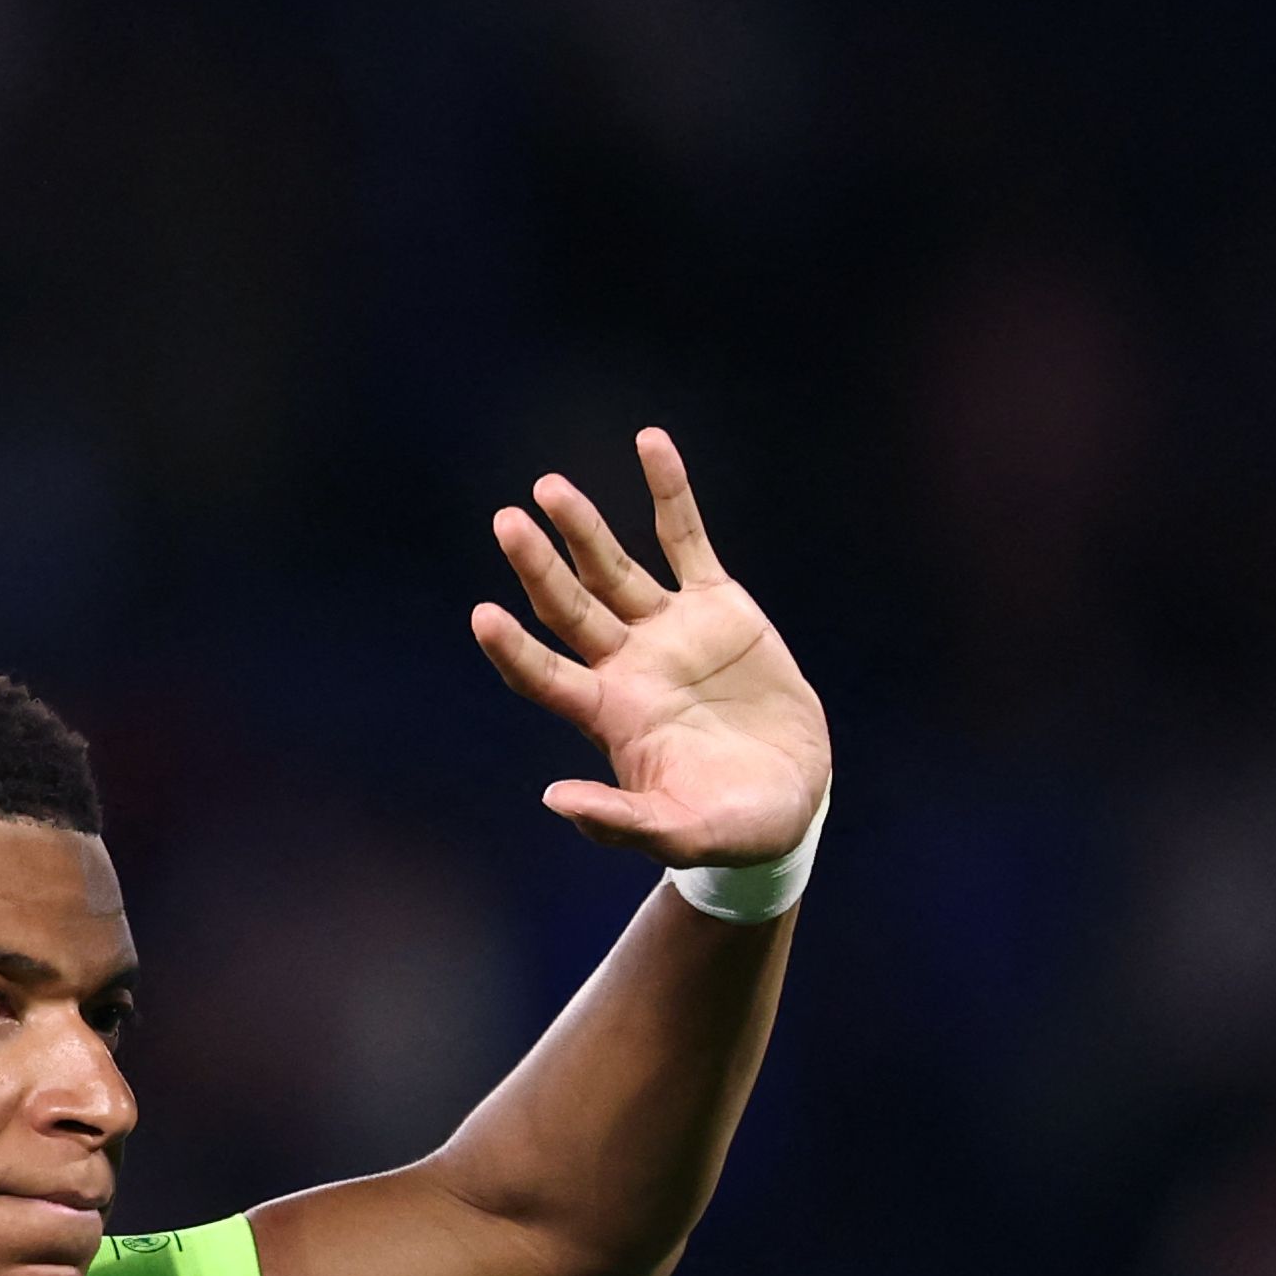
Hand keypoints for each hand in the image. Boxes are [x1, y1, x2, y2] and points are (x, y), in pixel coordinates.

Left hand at [471, 428, 831, 865]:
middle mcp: (627, 665)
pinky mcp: (718, 605)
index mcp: (609, 716)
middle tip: (507, 523)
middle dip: (539, 568)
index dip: (515, 650)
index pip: (545, 677)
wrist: (793, 797)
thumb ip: (620, 822)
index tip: (483, 617)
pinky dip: (670, 492)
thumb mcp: (680, 833)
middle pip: (569, 608)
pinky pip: (687, 539)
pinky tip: (650, 443)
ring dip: (584, 529)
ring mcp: (669, 630)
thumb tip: (552, 800)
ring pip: (614, 568)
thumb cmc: (729, 827)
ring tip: (548, 488)